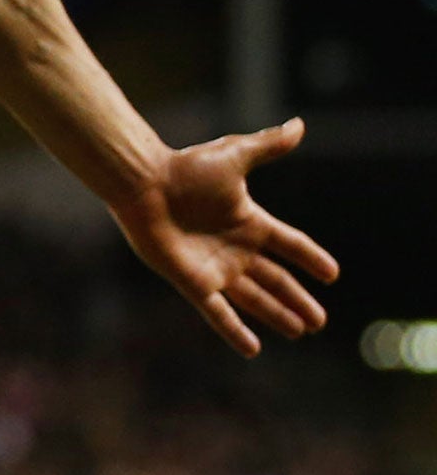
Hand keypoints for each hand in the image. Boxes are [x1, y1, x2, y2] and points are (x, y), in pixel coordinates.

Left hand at [108, 117, 338, 356]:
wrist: (142, 184)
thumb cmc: (184, 169)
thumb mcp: (233, 157)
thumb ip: (266, 146)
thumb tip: (299, 125)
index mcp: (247, 220)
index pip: (289, 243)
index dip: (310, 257)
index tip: (332, 273)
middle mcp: (234, 247)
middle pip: (276, 279)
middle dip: (298, 299)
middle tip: (320, 321)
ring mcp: (214, 267)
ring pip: (254, 298)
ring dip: (277, 314)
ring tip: (300, 330)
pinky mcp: (193, 282)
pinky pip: (218, 313)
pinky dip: (235, 331)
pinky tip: (253, 349)